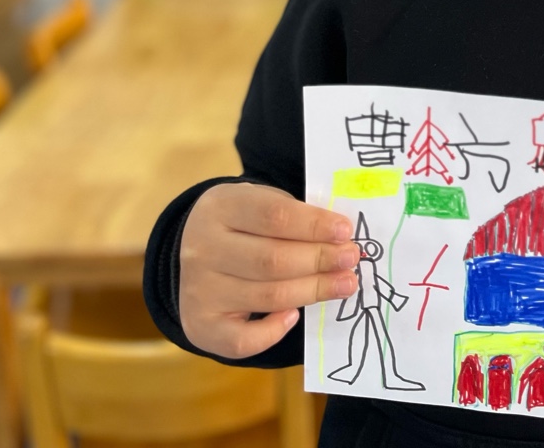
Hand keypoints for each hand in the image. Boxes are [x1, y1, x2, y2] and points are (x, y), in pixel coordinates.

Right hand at [178, 183, 359, 358]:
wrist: (192, 251)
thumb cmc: (243, 224)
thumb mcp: (260, 202)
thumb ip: (295, 216)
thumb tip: (340, 239)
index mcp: (221, 207)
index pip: (274, 215)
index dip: (314, 225)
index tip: (345, 232)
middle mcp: (203, 248)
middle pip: (272, 260)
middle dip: (320, 260)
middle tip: (350, 259)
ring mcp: (199, 290)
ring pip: (267, 297)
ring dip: (313, 291)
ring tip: (344, 284)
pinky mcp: (200, 326)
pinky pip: (243, 340)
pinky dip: (274, 332)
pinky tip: (294, 315)